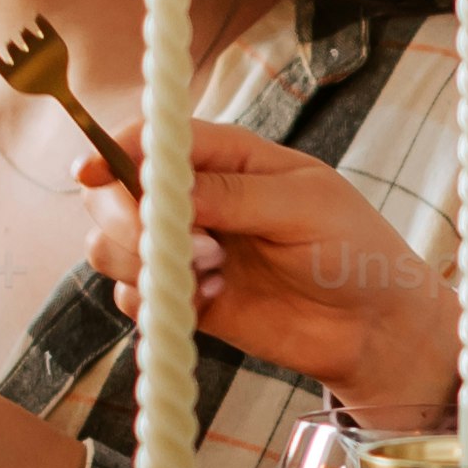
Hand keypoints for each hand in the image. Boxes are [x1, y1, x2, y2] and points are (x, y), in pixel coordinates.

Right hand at [81, 123, 462, 428]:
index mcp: (230, 157)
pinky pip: (133, 296)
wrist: (375, 328)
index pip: (156, 139)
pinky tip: (209, 303)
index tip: (92, 171)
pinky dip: (156, 302)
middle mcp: (198, 198)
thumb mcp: (306, 207)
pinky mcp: (185, 298)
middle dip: (124, 216)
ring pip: (111, 245)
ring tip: (210, 273)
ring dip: (142, 261)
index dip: (116, 149)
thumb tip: (167, 186)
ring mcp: (187, 250)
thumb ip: (235, 195)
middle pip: (116, 191)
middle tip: (176, 244)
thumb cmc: (354, 250)